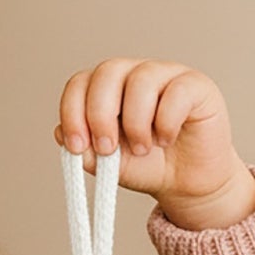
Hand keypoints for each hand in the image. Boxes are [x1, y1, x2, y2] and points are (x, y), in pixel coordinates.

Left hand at [54, 58, 254, 229]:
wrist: (186, 183)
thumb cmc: (148, 166)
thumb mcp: (110, 165)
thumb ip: (86, 152)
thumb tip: (59, 133)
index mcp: (108, 90)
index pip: (81, 83)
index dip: (73, 111)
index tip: (76, 146)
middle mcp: (134, 75)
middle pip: (108, 72)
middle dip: (100, 114)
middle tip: (107, 149)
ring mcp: (166, 75)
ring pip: (141, 80)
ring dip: (135, 123)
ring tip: (143, 149)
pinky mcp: (195, 85)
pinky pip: (176, 93)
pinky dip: (166, 123)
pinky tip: (167, 139)